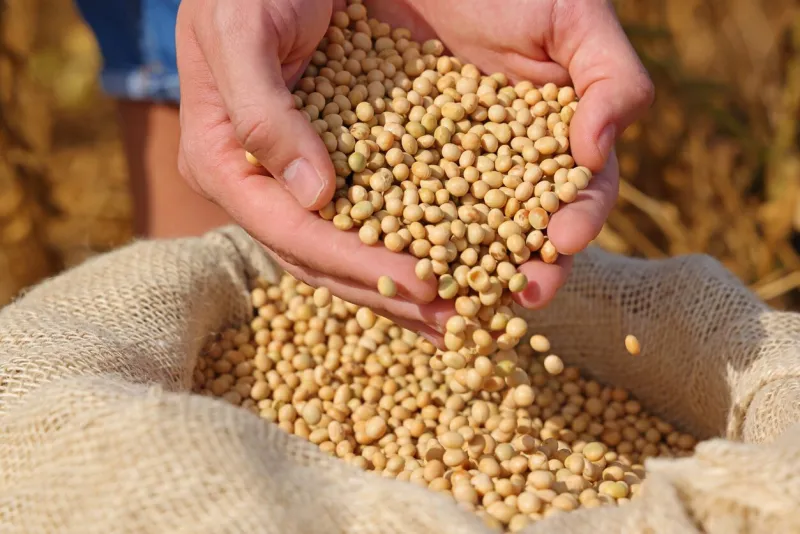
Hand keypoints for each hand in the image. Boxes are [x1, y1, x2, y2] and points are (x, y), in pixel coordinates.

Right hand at [175, 0, 450, 340]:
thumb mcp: (241, 34)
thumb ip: (263, 115)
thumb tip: (311, 196)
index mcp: (223, 162)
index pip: (292, 231)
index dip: (356, 265)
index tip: (422, 286)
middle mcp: (259, 185)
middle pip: (322, 258)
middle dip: (389, 294)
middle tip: (454, 324)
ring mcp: (294, 180)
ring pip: (349, 248)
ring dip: (405, 285)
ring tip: (463, 315)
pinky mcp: (331, 165)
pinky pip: (372, 214)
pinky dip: (412, 242)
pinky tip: (454, 264)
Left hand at [365, 0, 652, 307]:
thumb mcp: (577, 19)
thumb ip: (612, 81)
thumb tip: (599, 152)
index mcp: (557, 142)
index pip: (577, 197)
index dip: (577, 221)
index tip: (564, 241)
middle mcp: (506, 166)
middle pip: (521, 230)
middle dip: (524, 265)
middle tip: (523, 293)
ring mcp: (452, 167)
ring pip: (461, 230)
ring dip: (464, 268)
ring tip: (462, 295)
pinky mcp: (399, 160)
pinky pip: (401, 204)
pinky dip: (402, 236)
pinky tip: (398, 262)